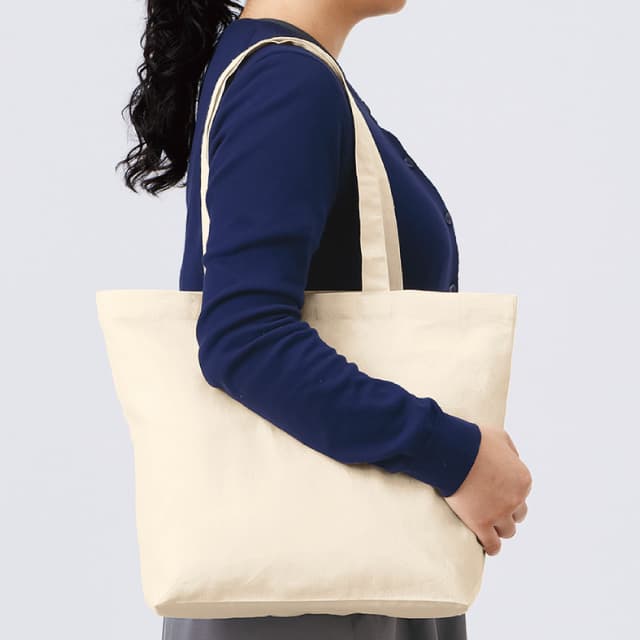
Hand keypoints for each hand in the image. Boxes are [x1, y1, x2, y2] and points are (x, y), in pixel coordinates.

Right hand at [443, 424, 531, 555]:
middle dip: (507, 513)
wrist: (453, 452)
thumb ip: (511, 451)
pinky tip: (486, 545)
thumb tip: (514, 459)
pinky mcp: (481, 524)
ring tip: (488, 526)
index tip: (497, 493)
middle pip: (518, 516)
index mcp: (523, 480)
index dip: (509, 494)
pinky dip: (491, 547)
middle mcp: (515, 499)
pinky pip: (492, 545)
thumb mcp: (500, 438)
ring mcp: (499, 514)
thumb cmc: (474, 441)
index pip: (522, 494)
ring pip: (507, 532)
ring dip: (499, 529)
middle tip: (492, 508)